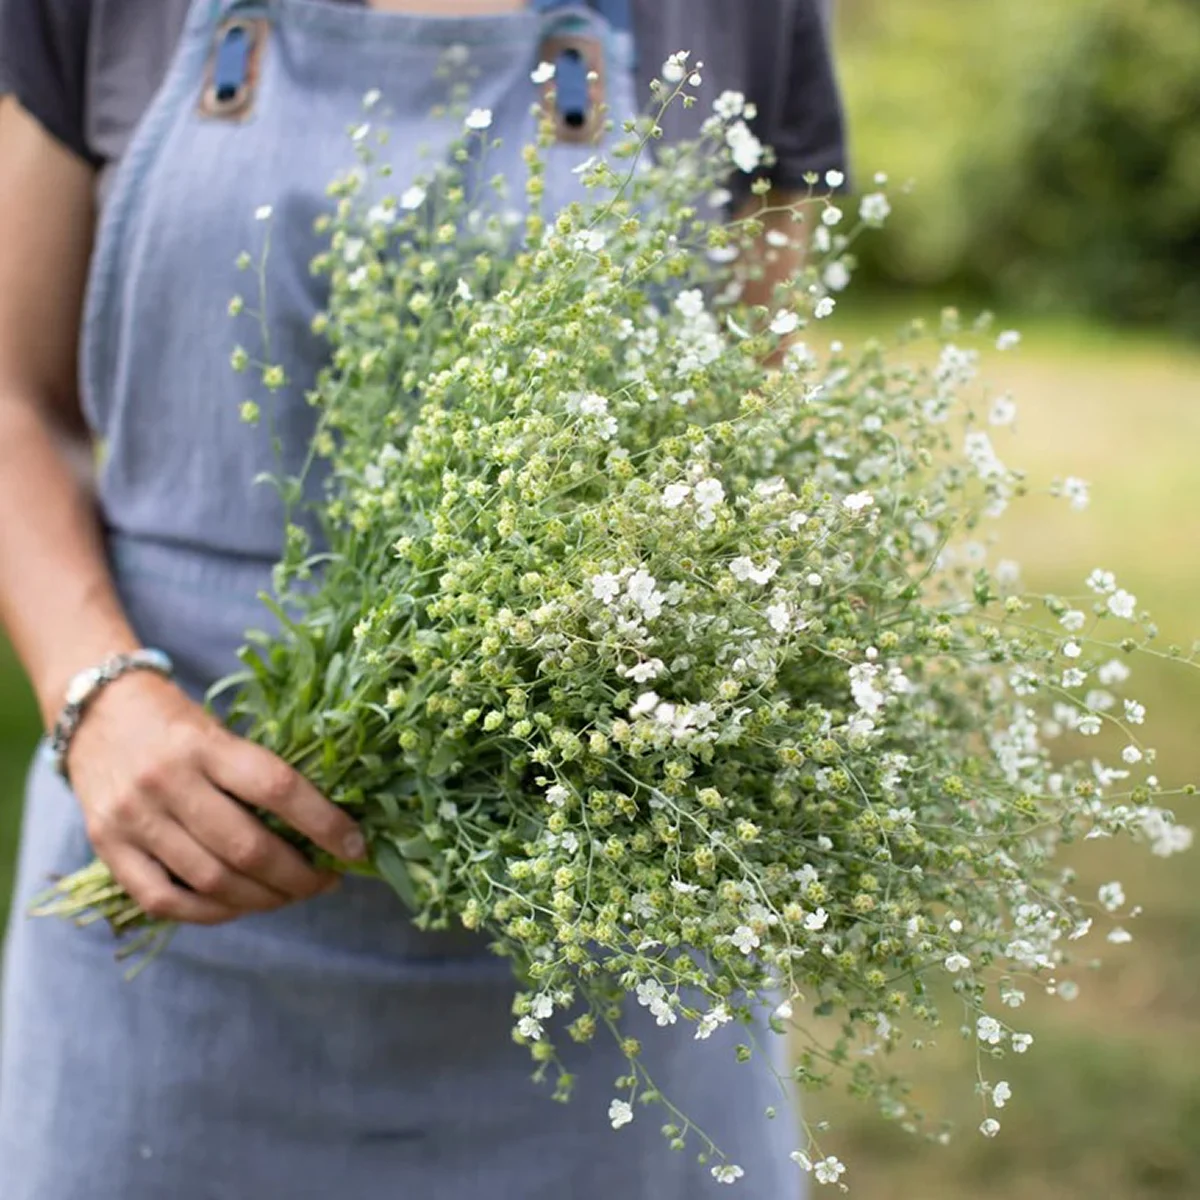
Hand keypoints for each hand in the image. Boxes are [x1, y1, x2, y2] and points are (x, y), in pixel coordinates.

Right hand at [65, 672, 366, 924]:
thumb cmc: (177, 722)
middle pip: (247, 848)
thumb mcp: (222, 731)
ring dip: (264, 899)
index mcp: (206, 744)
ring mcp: (133, 819)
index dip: (325, 824)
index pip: (278, 789)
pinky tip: (242, 906)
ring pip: (211, 881)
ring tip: (292, 896)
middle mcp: (167, 781)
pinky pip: (165, 901)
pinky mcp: (107, 848)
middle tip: (326, 881)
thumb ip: (261, 775)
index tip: (356, 847)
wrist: (96, 710)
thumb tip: (328, 827)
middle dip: (299, 876)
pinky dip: (212, 913)